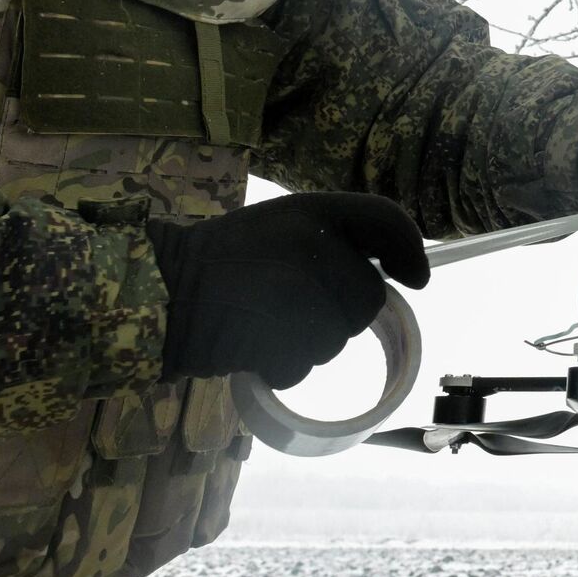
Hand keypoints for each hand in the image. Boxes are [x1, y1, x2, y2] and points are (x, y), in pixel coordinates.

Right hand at [145, 191, 428, 387]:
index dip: (409, 250)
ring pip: (336, 338)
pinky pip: (303, 366)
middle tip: (292, 301)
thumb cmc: (224, 256)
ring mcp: (296, 295)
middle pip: (367, 299)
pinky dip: (283, 365)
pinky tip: (253, 343)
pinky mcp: (277, 339)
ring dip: (309, 341)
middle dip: (341, 312)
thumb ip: (340, 237)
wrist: (162, 291)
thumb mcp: (284, 223)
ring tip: (265, 318)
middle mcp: (312, 246)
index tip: (415, 277)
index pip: (386, 220)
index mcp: (313, 210)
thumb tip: (408, 274)